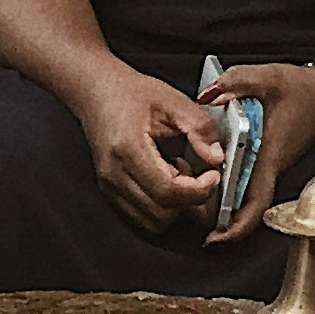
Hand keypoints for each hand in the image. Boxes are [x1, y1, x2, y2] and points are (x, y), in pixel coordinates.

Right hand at [73, 60, 227, 235]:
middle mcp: (114, 174)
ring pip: (151, 221)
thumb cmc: (129, 94)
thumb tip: (217, 157)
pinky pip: (141, 215)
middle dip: (190, 199)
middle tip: (201, 175)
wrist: (97, 92)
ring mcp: (109, 186)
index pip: (167, 191)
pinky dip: (161, 205)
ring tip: (181, 174)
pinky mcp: (111, 191)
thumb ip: (200, 128)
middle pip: (161, 213)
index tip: (213, 175)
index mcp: (128, 150)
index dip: (198, 190)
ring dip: (175, 205)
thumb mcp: (173, 101)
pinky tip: (166, 177)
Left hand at [197, 59, 314, 243]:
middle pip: (244, 206)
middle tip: (188, 217)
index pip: (255, 202)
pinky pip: (247, 180)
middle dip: (218, 219)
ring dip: (221, 202)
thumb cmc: (304, 90)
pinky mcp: (269, 158)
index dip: (236, 226)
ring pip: (244, 194)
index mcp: (269, 155)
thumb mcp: (268, 78)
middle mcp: (271, 166)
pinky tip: (210, 172)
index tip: (214, 238)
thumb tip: (208, 95)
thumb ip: (235, 82)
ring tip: (192, 199)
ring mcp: (271, 164)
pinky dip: (228, 184)